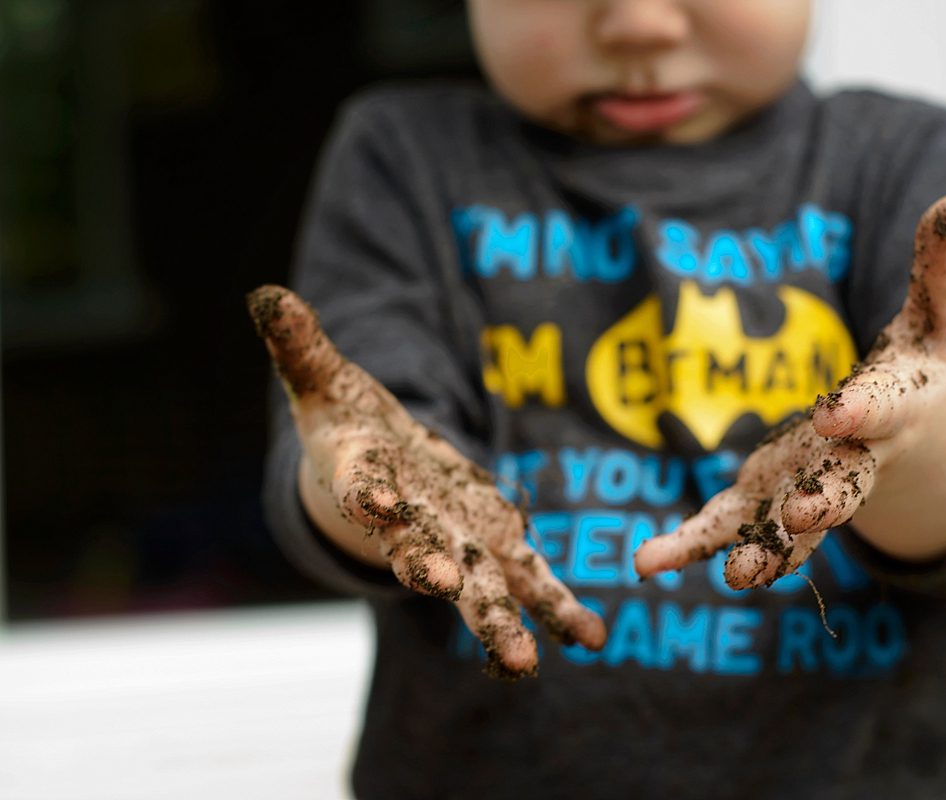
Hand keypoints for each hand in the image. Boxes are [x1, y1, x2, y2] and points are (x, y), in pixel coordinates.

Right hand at [248, 286, 606, 676]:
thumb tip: (266, 295)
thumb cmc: (349, 430)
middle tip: (445, 587)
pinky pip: (531, 582)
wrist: (379, 484)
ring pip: (477, 588)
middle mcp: (410, 525)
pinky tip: (589, 637)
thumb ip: (300, 347)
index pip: (362, 486)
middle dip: (431, 570)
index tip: (375, 502)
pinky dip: (558, 610)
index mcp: (365, 480)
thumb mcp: (323, 382)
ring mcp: (456, 542)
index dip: (367, 493)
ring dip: (497, 623)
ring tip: (522, 663)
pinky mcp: (498, 546)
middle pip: (417, 552)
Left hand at [633, 195, 945, 588]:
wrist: (924, 452)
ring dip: (765, 550)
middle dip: (825, 503)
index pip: (882, 409)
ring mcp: (813, 485)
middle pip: (844, 486)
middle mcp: (857, 459)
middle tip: (803, 519)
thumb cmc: (929, 373)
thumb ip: (941, 266)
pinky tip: (648, 562)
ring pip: (791, 528)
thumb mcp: (942, 318)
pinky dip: (693, 545)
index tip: (839, 413)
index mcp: (900, 408)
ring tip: (734, 578)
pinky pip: (734, 526)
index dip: (863, 411)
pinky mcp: (771, 497)